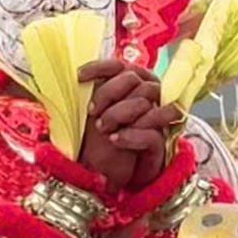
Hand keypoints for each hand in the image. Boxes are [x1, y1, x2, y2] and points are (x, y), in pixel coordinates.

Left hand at [78, 59, 181, 191]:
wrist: (111, 171)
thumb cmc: (103, 137)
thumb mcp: (95, 112)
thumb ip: (94, 92)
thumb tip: (76, 75)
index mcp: (132, 84)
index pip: (120, 65)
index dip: (100, 67)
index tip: (79, 77)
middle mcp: (148, 96)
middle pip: (133, 79)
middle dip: (108, 93)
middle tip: (92, 111)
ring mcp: (157, 117)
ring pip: (144, 102)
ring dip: (118, 113)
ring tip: (103, 129)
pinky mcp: (161, 141)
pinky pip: (152, 133)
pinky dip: (132, 135)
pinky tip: (115, 140)